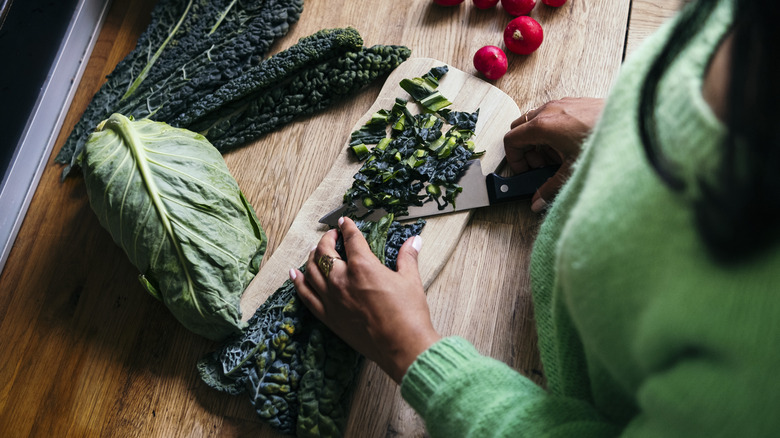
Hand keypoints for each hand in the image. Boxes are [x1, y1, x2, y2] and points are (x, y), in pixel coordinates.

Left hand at [290, 217, 440, 382]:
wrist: (402, 347)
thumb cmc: (408, 314)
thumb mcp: (411, 280)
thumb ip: (408, 258)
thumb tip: (414, 241)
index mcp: (363, 267)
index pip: (350, 239)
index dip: (347, 227)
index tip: (344, 222)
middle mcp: (342, 280)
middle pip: (324, 252)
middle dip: (327, 239)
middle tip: (332, 236)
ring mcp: (332, 299)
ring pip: (311, 270)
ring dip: (312, 257)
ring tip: (316, 251)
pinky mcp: (329, 317)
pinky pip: (306, 295)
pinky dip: (298, 282)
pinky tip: (295, 274)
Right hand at [504, 97, 603, 211]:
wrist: (631, 123)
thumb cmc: (602, 141)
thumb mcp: (572, 171)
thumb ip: (550, 189)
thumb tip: (538, 201)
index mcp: (542, 126)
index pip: (511, 140)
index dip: (514, 159)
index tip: (525, 171)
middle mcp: (549, 110)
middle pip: (520, 128)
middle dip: (526, 150)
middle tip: (540, 166)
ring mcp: (561, 104)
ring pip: (535, 121)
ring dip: (539, 141)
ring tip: (557, 158)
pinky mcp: (574, 102)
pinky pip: (552, 115)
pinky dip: (553, 131)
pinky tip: (570, 146)